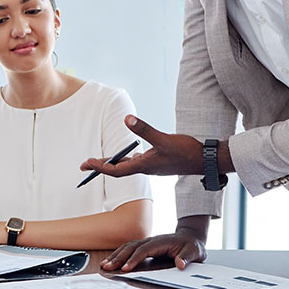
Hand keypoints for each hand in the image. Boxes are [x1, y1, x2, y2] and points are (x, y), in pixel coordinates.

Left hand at [80, 115, 203, 176]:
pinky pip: (138, 162)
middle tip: (85, 165)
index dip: (100, 166)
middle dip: (101, 166)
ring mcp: (152, 166)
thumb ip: (144, 129)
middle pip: (118, 169)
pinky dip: (128, 159)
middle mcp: (145, 168)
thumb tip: (127, 118)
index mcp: (143, 166)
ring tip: (100, 161)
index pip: (116, 170)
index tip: (86, 164)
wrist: (204, 160)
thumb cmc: (185, 152)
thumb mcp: (163, 139)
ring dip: (113, 163)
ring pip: (128, 166)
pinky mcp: (158, 162)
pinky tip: (129, 154)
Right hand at [101, 230, 206, 271]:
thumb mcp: (195, 252)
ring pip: (128, 247)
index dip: (134, 259)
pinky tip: (111, 262)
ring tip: (104, 265)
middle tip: (108, 267)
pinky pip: (129, 250)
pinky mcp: (145, 247)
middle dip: (119, 257)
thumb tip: (180, 264)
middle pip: (132, 247)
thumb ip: (187, 257)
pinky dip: (119, 255)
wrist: (191, 237)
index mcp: (162, 242)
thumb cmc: (191, 245)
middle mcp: (151, 240)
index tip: (126, 268)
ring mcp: (147, 243)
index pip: (144, 250)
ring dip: (115, 256)